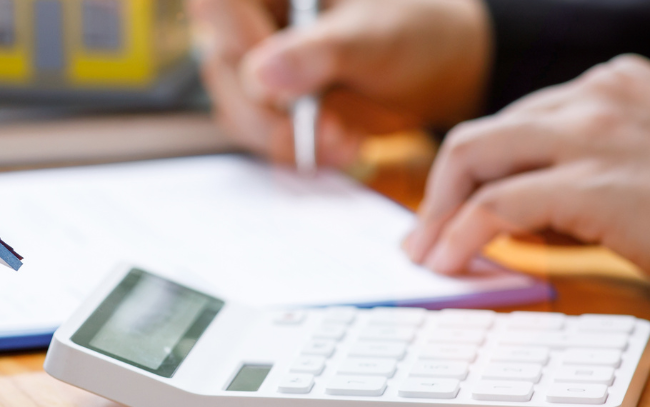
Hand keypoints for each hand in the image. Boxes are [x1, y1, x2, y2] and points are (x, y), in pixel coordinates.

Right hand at [188, 0, 490, 166]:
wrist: (432, 69)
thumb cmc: (409, 33)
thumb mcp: (373, 38)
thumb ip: (319, 53)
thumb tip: (260, 76)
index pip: (217, 5)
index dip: (242, 42)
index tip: (289, 81)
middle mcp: (248, 19)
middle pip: (223, 65)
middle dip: (276, 112)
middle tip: (332, 131)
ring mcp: (249, 62)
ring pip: (235, 108)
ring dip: (288, 138)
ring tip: (345, 142)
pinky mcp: (259, 104)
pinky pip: (255, 134)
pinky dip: (294, 150)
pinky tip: (337, 147)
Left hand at [402, 55, 649, 314]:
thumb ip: (588, 171)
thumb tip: (515, 216)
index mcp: (616, 83)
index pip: (519, 120)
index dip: (480, 171)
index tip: (454, 209)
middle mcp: (598, 94)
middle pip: (483, 135)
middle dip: (441, 189)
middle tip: (424, 237)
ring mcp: (591, 134)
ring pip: (474, 157)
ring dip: (439, 213)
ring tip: (428, 256)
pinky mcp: (590, 184)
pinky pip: (495, 205)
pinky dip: (460, 236)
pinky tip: (451, 264)